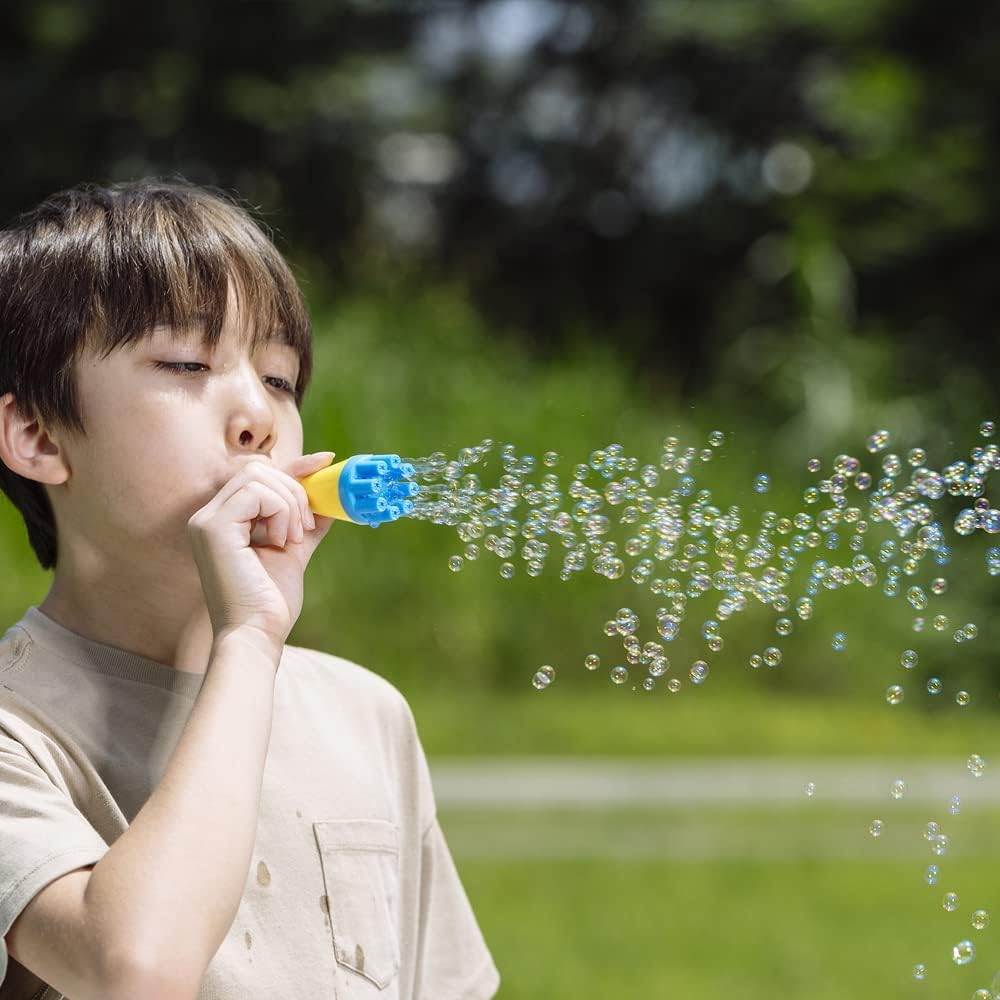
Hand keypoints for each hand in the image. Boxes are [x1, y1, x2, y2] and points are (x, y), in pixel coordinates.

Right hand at [186, 453, 336, 656]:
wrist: (257, 633)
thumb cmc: (271, 601)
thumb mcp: (294, 552)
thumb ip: (306, 523)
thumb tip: (330, 496)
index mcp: (224, 521)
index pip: (258, 475)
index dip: (293, 465)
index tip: (325, 461)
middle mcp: (208, 516)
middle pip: (258, 468)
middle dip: (294, 491)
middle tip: (303, 528)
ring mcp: (205, 520)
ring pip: (259, 476)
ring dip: (289, 504)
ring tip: (291, 539)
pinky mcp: (212, 527)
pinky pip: (257, 493)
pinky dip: (279, 512)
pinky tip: (279, 542)